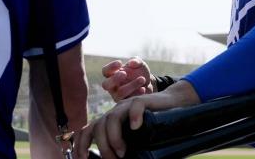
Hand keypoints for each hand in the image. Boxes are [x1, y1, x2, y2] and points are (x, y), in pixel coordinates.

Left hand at [76, 80, 199, 158]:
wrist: (173, 105)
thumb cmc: (152, 125)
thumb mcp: (134, 138)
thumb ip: (122, 147)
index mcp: (110, 121)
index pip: (89, 129)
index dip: (81, 143)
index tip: (81, 158)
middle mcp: (116, 112)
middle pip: (99, 126)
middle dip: (102, 146)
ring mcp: (129, 105)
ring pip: (112, 118)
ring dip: (114, 138)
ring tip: (122, 152)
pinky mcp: (144, 100)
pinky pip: (135, 106)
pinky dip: (134, 117)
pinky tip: (136, 127)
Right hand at [101, 57, 153, 101]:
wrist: (149, 83)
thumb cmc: (140, 71)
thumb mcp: (139, 64)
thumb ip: (136, 61)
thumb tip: (132, 63)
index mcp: (112, 74)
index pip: (105, 71)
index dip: (110, 67)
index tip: (120, 63)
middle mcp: (112, 86)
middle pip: (106, 85)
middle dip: (114, 79)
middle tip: (125, 73)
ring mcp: (118, 96)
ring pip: (119, 93)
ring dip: (131, 86)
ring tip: (142, 79)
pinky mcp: (126, 103)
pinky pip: (128, 101)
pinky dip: (136, 94)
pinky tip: (143, 89)